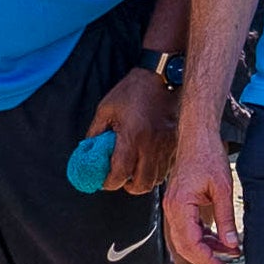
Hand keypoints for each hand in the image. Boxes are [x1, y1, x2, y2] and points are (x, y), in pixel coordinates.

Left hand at [84, 66, 178, 204]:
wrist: (161, 77)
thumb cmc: (132, 91)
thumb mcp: (106, 108)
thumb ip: (95, 132)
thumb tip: (88, 151)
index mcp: (132, 137)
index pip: (120, 174)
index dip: (109, 182)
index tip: (103, 181)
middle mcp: (152, 146)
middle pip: (141, 184)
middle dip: (128, 186)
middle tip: (120, 179)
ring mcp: (166, 146)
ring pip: (156, 180)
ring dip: (143, 180)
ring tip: (134, 171)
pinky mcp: (175, 144)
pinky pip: (166, 169)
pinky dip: (156, 172)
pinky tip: (147, 162)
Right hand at [164, 133, 241, 263]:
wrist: (197, 136)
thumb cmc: (208, 156)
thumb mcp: (223, 188)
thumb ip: (226, 219)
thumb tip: (232, 245)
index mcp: (180, 205)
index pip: (191, 243)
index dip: (207, 259)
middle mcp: (172, 208)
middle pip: (184, 246)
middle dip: (205, 258)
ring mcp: (173, 207)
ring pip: (185, 239)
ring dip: (205, 248)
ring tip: (228, 252)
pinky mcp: (178, 204)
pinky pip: (186, 228)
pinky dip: (201, 237)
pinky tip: (218, 240)